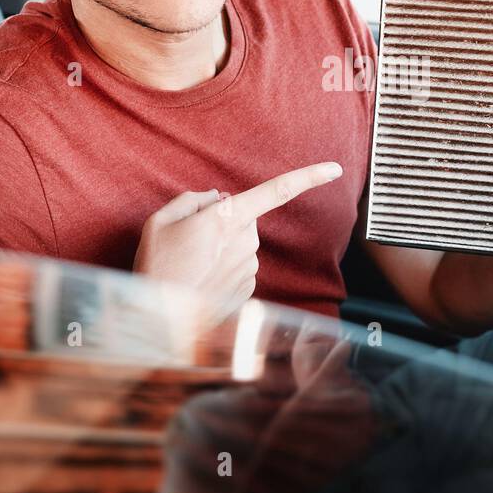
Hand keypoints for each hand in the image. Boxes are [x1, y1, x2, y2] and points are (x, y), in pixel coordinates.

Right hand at [134, 161, 343, 320]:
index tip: (335, 169)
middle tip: (190, 240)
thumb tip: (215, 200)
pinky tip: (200, 281)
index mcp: (227, 219)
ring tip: (189, 265)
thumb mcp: (160, 221)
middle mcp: (246, 242)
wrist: (158, 323)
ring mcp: (249, 269)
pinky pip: (239, 269)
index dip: (308, 177)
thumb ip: (191, 200)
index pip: (276, 191)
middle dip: (225, 223)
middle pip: (245, 219)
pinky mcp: (248, 290)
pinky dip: (222, 271)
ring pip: (241, 245)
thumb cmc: (156, 267)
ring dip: (221, 249)